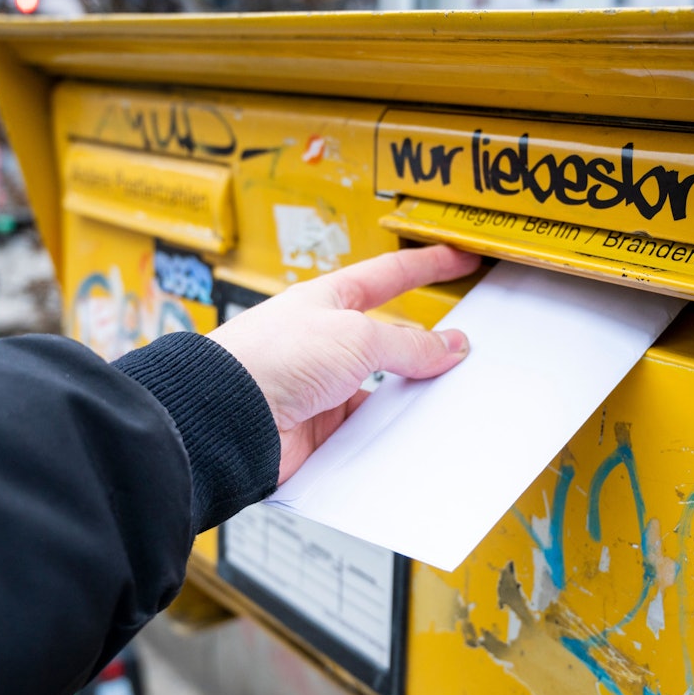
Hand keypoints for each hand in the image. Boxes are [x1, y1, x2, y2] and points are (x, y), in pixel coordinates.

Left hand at [208, 245, 480, 482]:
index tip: (460, 259)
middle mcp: (325, 342)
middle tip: (466, 348)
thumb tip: (449, 347)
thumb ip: (407, 344)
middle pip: (389, 339)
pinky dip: (387, 433)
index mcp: (329, 301)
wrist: (228, 418)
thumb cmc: (271, 358)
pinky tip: (407, 435)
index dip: (428, 265)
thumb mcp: (355, 337)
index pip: (389, 276)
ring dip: (408, 396)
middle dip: (425, 345)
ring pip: (382, 389)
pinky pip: (366, 428)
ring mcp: (321, 386)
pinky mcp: (319, 429)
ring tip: (444, 398)